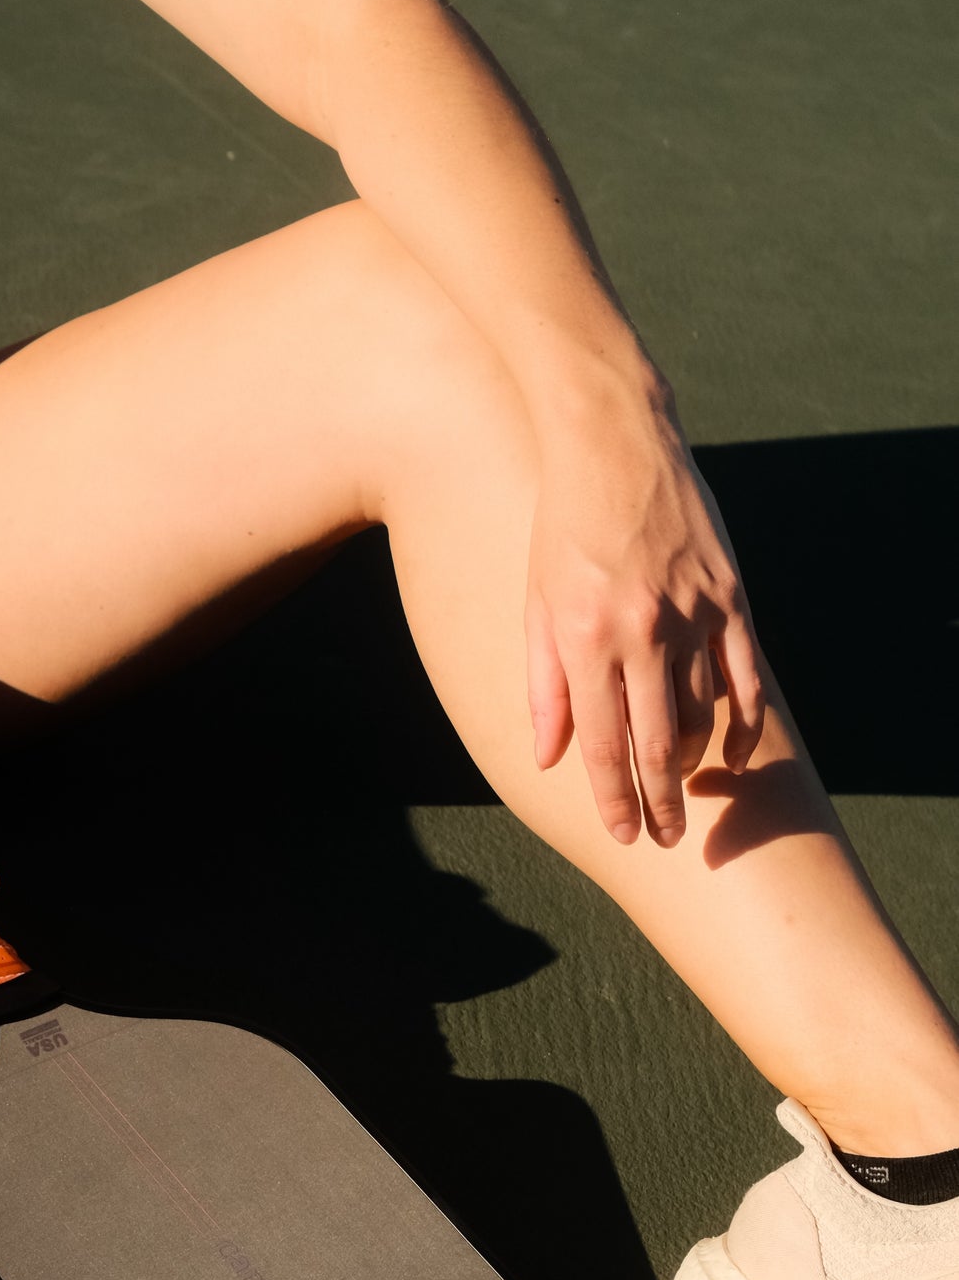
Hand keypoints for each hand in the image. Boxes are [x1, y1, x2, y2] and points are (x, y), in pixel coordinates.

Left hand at [524, 389, 768, 845]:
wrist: (614, 439)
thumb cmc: (562, 526)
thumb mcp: (535, 606)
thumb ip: (544, 688)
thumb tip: (550, 759)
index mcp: (586, 640)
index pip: (602, 745)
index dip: (615, 799)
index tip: (623, 834)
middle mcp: (643, 631)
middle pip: (658, 744)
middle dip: (660, 802)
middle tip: (662, 839)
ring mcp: (693, 612)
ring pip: (703, 714)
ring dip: (694, 764)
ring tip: (685, 792)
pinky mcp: (730, 593)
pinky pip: (744, 676)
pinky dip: (742, 722)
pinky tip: (734, 756)